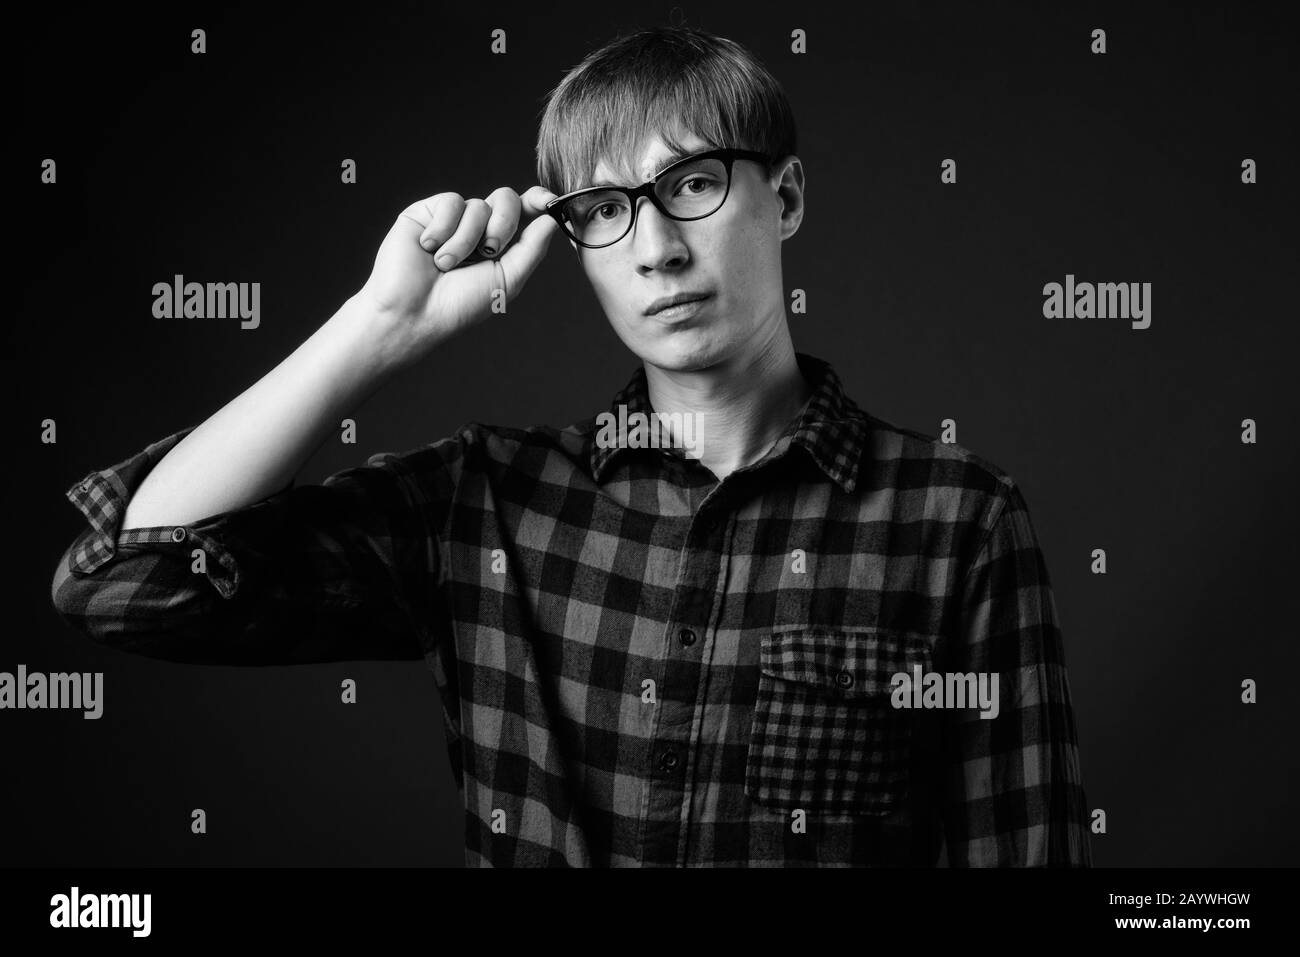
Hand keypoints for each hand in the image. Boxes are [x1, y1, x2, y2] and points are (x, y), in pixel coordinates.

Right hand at [357, 185, 561, 361]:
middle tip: (489, 251)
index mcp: (500, 246)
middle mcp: (478, 230)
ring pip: (478, 205)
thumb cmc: (459, 305)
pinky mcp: (427, 212)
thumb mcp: (507, 280)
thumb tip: (553, 218)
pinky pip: (451, 202)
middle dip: (504, 223)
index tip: (549, 201)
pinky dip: (444, 229)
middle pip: (506, 199)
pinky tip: (429, 249)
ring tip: (446, 264)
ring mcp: (452, 220)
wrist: (413, 311)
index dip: (538, 200)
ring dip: (467, 239)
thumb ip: (532, 248)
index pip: (524, 212)